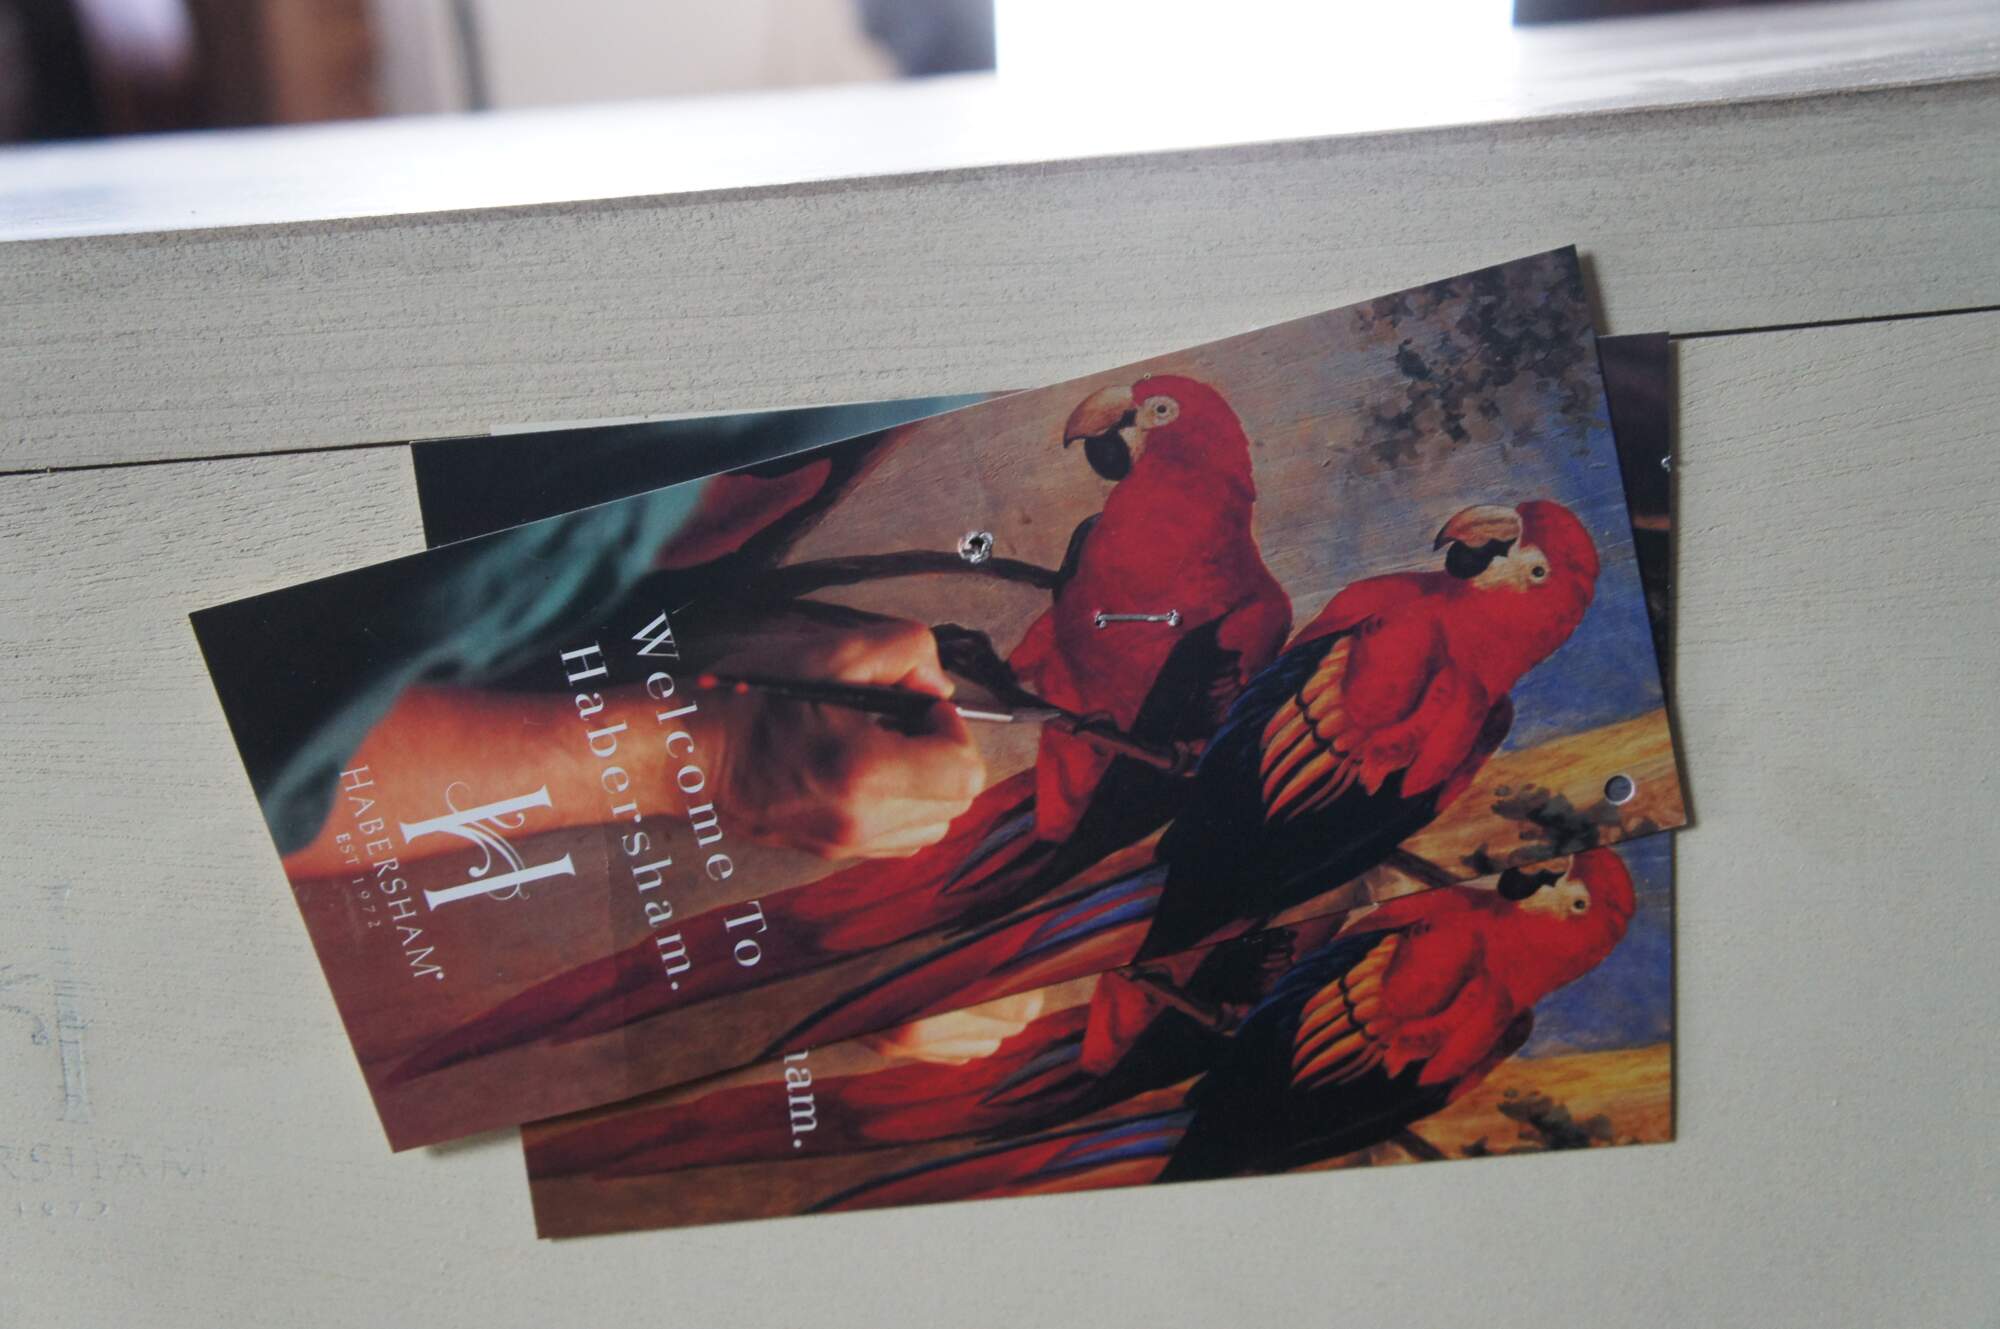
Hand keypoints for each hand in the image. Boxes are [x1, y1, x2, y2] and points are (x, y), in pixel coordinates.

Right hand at [708, 617, 986, 858]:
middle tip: (902, 721)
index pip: (963, 772)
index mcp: (864, 773)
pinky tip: (870, 773)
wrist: (690, 750)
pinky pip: (902, 839)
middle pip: (956, 802)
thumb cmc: (751, 696)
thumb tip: (940, 688)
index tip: (918, 704)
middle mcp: (861, 821)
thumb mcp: (828, 650)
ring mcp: (847, 844)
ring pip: (935, 825)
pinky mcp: (834, 852)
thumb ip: (903, 651)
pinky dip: (905, 807)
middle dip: (944, 754)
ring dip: (928, 784)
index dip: (953, 729)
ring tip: (886, 748)